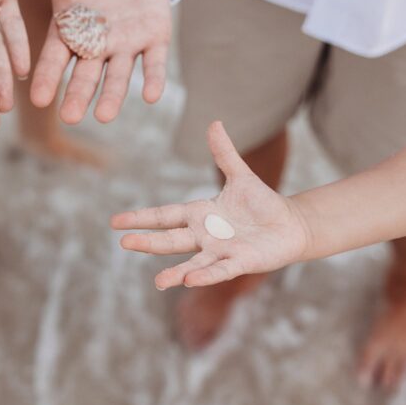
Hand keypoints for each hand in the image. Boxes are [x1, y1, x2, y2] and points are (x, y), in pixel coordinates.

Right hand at [3, 0, 171, 123]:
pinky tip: (151, 96)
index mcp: (70, 32)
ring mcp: (125, 45)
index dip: (47, 78)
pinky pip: (154, 62)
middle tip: (69, 117)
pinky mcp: (155, 38)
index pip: (55, 59)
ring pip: (118, 76)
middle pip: (86, 75)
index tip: (38, 99)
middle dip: (78, 95)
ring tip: (104, 116)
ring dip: (112, 95)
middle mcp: (96, 46)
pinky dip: (153, 78)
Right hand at [110, 122, 310, 288]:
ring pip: (193, 262)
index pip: (164, 216)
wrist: (290, 225)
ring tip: (158, 282)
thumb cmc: (262, 203)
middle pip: (171, 240)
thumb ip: (224, 153)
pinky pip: (221, 270)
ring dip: (175, 272)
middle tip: (124, 243)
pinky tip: (191, 281)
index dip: (141, 218)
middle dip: (148, 242)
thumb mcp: (240, 175)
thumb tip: (214, 122)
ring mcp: (221, 251)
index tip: (115, 223)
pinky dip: (207, 275)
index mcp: (199, 214)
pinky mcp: (241, 262)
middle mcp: (204, 236)